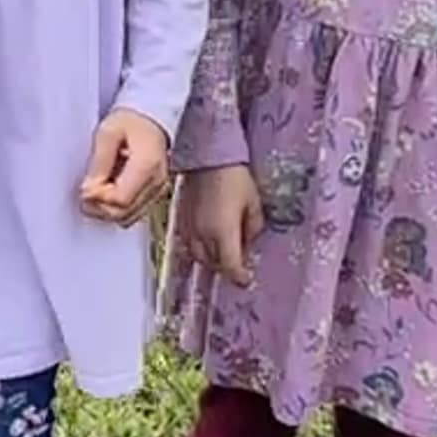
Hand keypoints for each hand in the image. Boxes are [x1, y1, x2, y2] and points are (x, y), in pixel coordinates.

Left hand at [79, 109, 170, 221]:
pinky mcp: (155, 194)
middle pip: (124, 213)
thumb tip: (88, 191)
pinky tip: (110, 190)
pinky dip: (117, 207)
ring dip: (107, 209)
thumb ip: (98, 163)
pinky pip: (133, 212)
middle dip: (100, 207)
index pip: (120, 199)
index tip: (85, 188)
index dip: (98, 199)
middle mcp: (157, 181)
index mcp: (147, 165)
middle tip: (85, 192)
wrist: (149, 118)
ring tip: (97, 190)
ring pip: (128, 217)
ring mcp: (158, 190)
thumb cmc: (130, 121)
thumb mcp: (107, 133)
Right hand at [179, 165, 263, 285]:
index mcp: (223, 233)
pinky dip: (199, 249)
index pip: (230, 267)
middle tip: (237, 266)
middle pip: (213, 265)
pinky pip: (189, 244)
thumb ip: (253, 229)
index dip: (239, 278)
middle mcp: (203, 235)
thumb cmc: (235, 177)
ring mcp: (190, 228)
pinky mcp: (181, 219)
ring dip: (211, 261)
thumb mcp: (254, 204)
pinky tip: (208, 243)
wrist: (208, 155)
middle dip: (226, 269)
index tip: (246, 281)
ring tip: (223, 256)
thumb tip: (248, 242)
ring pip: (198, 257)